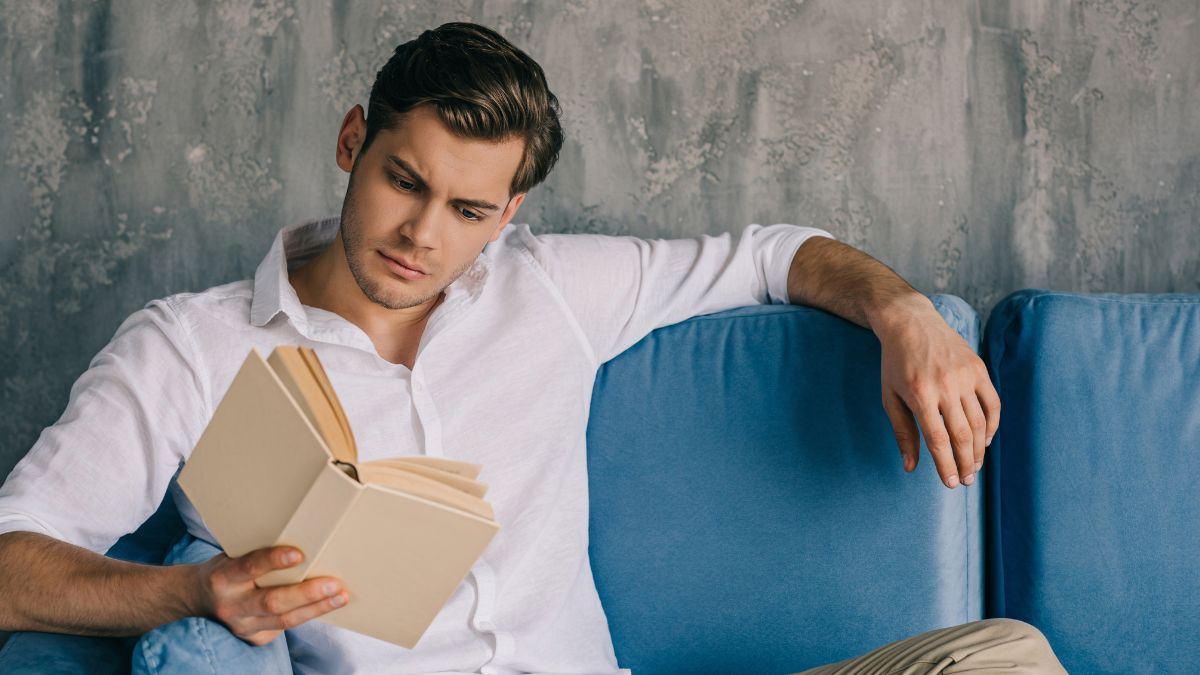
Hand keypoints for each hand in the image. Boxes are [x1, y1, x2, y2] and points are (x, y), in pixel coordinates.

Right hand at [189, 545, 348, 645]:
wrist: (196, 600)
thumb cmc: (225, 569)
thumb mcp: (233, 556)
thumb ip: (259, 554)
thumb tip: (304, 542)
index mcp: (223, 577)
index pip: (249, 567)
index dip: (273, 560)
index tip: (299, 554)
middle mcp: (230, 605)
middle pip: (273, 601)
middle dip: (307, 593)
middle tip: (334, 583)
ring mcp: (241, 626)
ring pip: (284, 620)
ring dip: (316, 608)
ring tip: (340, 597)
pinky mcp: (252, 638)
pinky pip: (284, 627)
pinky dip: (307, 615)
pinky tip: (325, 605)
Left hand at [875, 295, 999, 488]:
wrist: (911, 322)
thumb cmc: (895, 363)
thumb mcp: (890, 396)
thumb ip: (902, 432)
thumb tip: (910, 467)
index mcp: (920, 393)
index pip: (938, 439)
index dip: (945, 465)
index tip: (950, 483)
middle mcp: (945, 385)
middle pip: (962, 435)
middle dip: (965, 463)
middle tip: (965, 481)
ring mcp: (965, 376)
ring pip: (980, 423)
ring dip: (979, 450)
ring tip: (974, 467)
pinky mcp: (979, 368)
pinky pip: (993, 404)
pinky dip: (992, 426)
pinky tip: (985, 441)